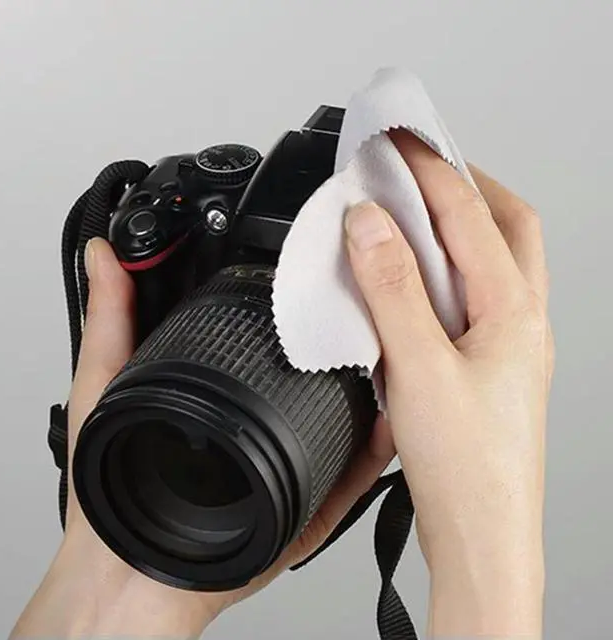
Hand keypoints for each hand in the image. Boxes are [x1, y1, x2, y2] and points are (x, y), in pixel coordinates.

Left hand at [10, 238, 394, 638]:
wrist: (130, 577)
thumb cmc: (114, 494)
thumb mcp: (104, 388)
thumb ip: (109, 320)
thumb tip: (102, 256)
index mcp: (227, 397)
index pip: (269, 345)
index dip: (296, 310)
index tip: (314, 278)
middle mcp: (263, 428)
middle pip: (315, 378)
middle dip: (346, 345)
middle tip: (366, 311)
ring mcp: (289, 467)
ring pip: (343, 423)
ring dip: (369, 393)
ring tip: (386, 357)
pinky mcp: (304, 510)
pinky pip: (350, 481)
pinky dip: (374, 454)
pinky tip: (386, 425)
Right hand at [344, 130, 553, 637]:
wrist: (481, 537)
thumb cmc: (467, 468)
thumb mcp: (420, 368)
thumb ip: (392, 292)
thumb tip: (371, 226)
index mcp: (513, 312)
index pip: (470, 215)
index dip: (431, 170)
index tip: (399, 141)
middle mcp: (519, 322)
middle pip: (505, 227)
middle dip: (464, 187)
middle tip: (422, 168)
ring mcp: (506, 345)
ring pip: (491, 263)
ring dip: (455, 229)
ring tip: (413, 215)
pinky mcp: (483, 368)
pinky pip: (470, 298)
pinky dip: (443, 273)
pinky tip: (412, 285)